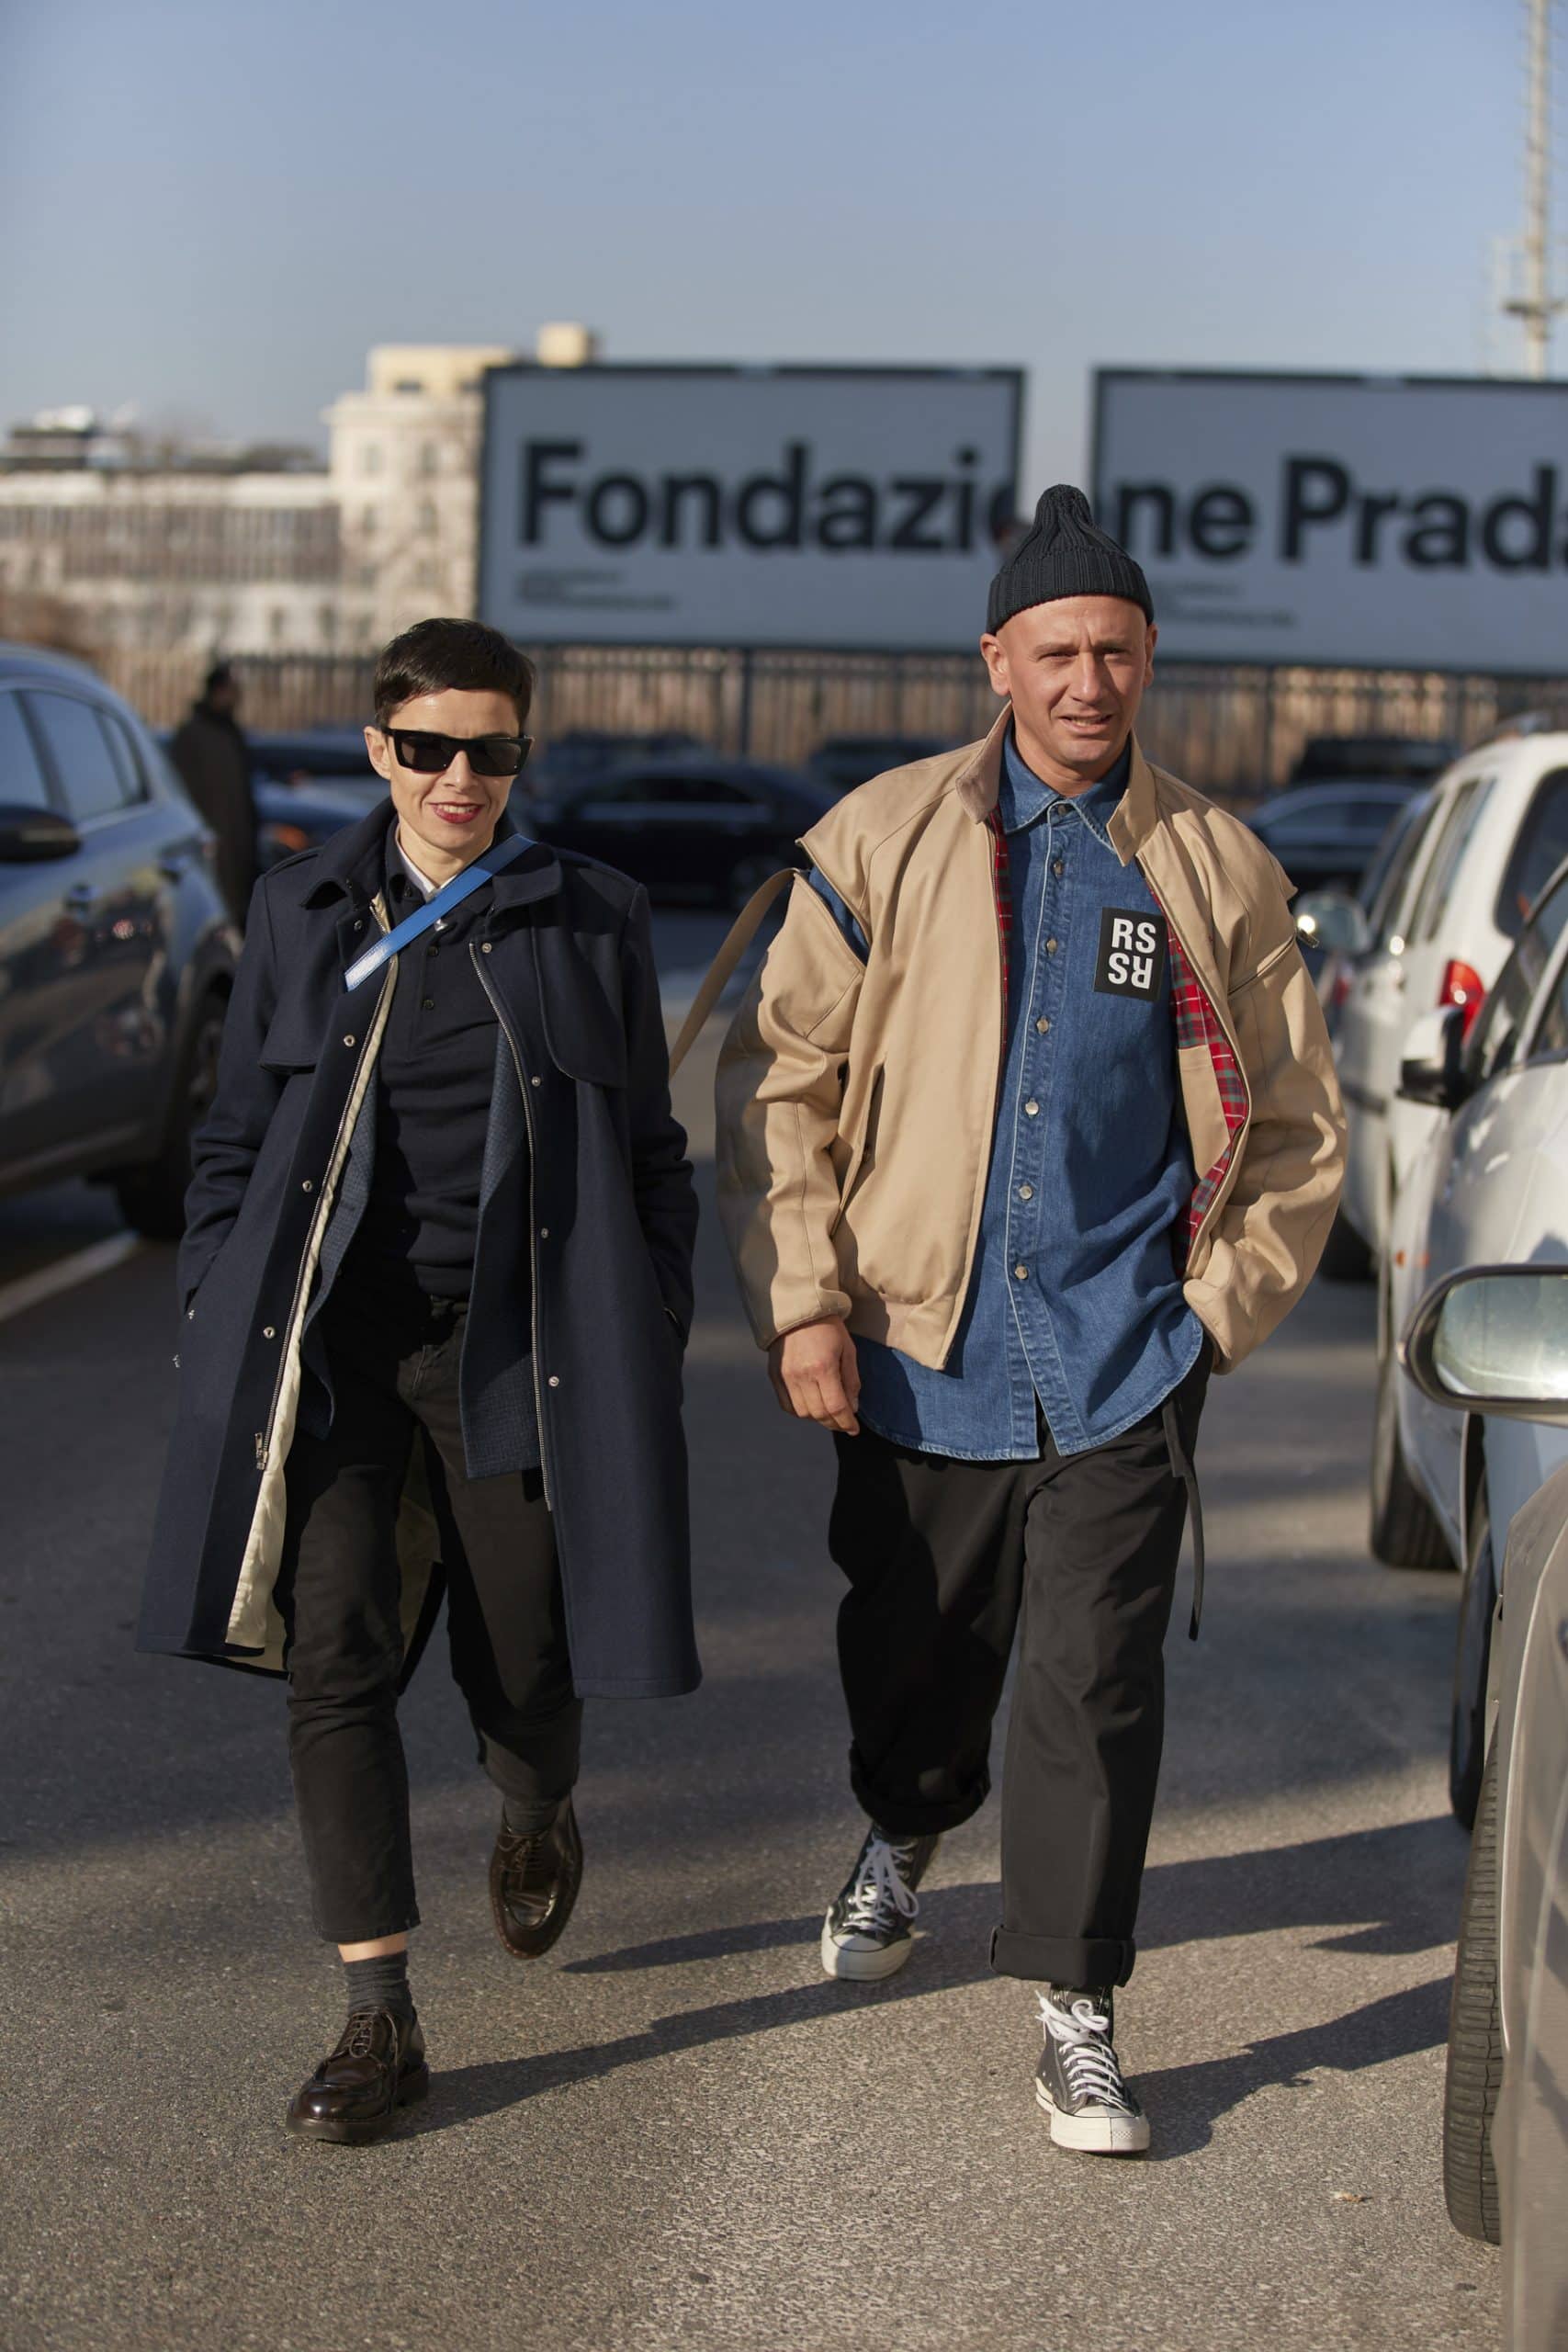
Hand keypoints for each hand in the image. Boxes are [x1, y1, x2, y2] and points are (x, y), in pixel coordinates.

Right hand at [767, 1318, 860, 1434]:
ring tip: (829, 1414)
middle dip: (835, 1424)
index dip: (847, 1422)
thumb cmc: (828, 1328)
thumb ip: (851, 1380)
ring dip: (818, 1418)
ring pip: (802, 1413)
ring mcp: (785, 1377)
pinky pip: (787, 1405)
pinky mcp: (775, 1376)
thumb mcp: (848, 1350)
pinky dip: (801, 1412)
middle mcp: (802, 1375)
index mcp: (823, 1367)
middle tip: (844, 1424)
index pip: (836, 1407)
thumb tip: (852, 1408)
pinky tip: (811, 1407)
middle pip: (819, 1414)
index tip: (854, 1429)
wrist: (798, 1311)